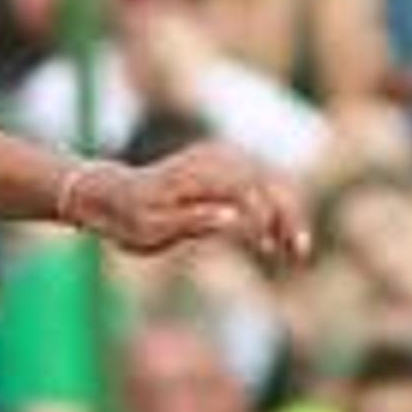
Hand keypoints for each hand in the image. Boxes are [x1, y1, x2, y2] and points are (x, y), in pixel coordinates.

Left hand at [63, 143, 310, 265]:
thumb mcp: (151, 230)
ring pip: (269, 184)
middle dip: (288, 217)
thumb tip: (235, 218)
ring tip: (295, 252)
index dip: (269, 218)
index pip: (250, 191)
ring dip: (286, 216)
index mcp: (200, 174)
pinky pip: (258, 186)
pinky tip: (271, 242)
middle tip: (300, 253)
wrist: (110, 196)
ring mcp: (221, 158)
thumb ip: (192, 221)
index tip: (272, 249)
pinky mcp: (223, 165)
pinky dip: (271, 211)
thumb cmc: (127, 219)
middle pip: (269, 184)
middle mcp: (214, 159)